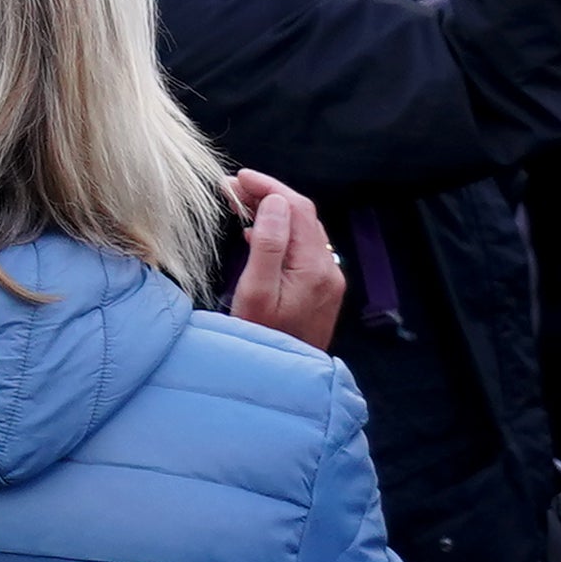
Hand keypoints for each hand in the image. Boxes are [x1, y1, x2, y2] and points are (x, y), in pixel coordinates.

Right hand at [222, 169, 345, 349]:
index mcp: (315, 267)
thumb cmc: (261, 339)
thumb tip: (275, 202)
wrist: (281, 383)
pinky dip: (280, 232)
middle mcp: (329, 270)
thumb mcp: (256, 292)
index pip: (297, 208)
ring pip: (303, 230)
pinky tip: (257, 233)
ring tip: (239, 205)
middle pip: (302, 216)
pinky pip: (303, 248)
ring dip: (273, 212)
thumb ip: (268, 244)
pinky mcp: (321, 290)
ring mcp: (328, 281)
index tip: (237, 178)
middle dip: (268, 195)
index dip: (268, 187)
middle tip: (231, 189)